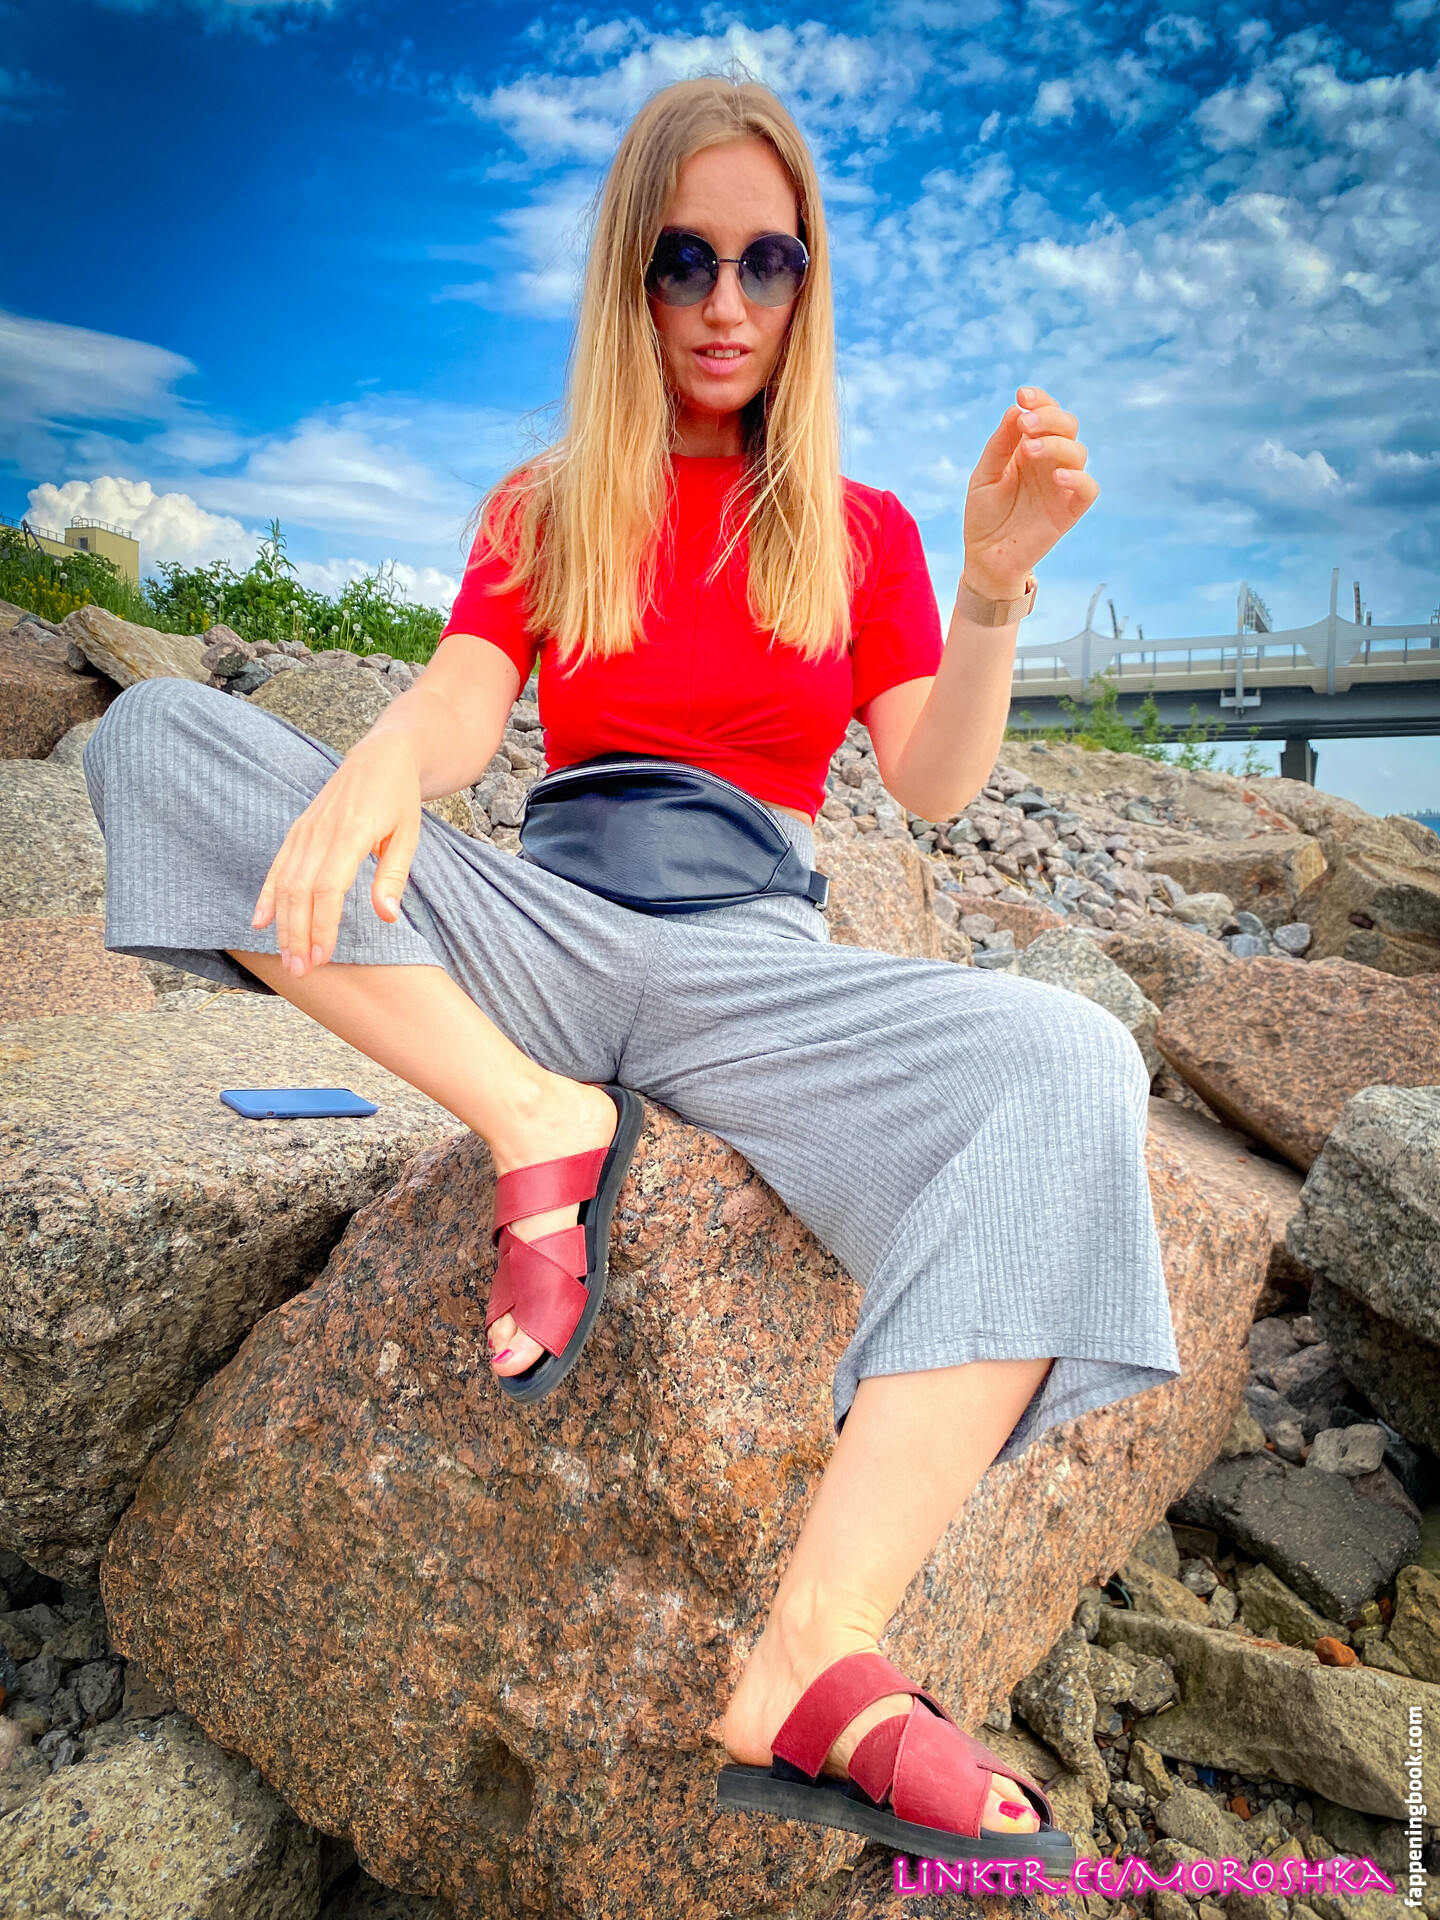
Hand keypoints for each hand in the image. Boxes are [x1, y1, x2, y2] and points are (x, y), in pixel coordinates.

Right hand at [250, 732, 421, 979]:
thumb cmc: (398, 799)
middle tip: (300, 971)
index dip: (322, 925)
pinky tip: (258, 923)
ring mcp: (305, 831)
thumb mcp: (409, 835)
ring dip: (282, 924)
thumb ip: (394, 877)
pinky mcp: (297, 831)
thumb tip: (386, 917)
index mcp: (352, 832)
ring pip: (283, 882)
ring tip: (286, 959)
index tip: (322, 956)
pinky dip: (265, 896)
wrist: (380, 756)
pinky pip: (276, 867)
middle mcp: (321, 832)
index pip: (328, 888)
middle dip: (296, 934)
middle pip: (299, 891)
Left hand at [961, 386, 1098, 601]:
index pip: (1046, 414)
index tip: (1023, 395)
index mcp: (1030, 448)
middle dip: (1050, 418)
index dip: (1040, 400)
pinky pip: (1089, 489)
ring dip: (1057, 444)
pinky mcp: (1070, 510)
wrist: (985, 557)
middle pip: (1068, 426)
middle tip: (1025, 425)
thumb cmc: (983, 515)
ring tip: (1031, 449)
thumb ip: (1000, 446)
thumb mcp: (984, 476)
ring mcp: (1062, 485)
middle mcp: (1050, 462)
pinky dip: (1078, 479)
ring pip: (1079, 452)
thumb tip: (1016, 410)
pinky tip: (1057, 476)